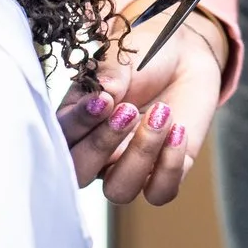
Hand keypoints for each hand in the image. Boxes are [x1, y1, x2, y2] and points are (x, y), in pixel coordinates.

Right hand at [54, 6, 226, 205]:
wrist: (186, 55)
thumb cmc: (145, 55)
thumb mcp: (120, 58)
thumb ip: (106, 78)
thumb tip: (103, 96)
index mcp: (77, 121)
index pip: (61, 137)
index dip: (79, 124)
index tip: (104, 100)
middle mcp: (97, 151)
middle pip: (80, 174)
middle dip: (101, 146)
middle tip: (128, 111)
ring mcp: (129, 165)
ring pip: (119, 190)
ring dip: (140, 155)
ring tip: (161, 113)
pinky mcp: (163, 172)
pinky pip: (160, 193)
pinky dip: (170, 165)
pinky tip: (179, 130)